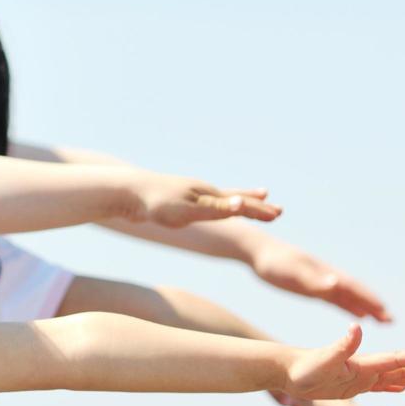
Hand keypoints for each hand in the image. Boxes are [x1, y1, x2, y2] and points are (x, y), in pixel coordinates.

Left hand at [130, 174, 280, 227]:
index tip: (280, 214)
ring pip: (218, 201)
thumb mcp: (189, 210)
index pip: (240, 205)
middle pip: (234, 200)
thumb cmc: (156, 203)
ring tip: (247, 200)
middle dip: (254, 205)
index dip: (259, 211)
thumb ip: (216, 210)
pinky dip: (212, 207)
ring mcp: (187, 195)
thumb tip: (242, 205)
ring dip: (236, 203)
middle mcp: (201, 192)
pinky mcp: (174, 202)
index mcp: (208, 194)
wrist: (125, 192)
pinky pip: (200, 206)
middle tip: (275, 207)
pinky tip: (208, 208)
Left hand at [250, 238, 390, 321]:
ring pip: (350, 297)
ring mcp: (322, 282)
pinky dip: (349, 306)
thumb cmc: (275, 263)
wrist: (259, 253)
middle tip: (392, 320)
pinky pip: (336, 299)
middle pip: (357, 293)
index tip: (386, 313)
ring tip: (383, 320)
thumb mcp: (293, 273)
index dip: (370, 301)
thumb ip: (314, 280)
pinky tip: (358, 314)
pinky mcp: (312, 287)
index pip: (354, 289)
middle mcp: (329, 278)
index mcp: (326, 274)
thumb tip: (336, 284)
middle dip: (374, 306)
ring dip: (366, 308)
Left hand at [283, 324, 404, 399]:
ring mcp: (359, 376)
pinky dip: (394, 387)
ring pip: (395, 378)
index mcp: (363, 362)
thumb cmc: (303, 366)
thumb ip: (342, 345)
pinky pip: (379, 387)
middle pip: (402, 369)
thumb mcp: (324, 358)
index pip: (396, 359)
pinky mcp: (350, 385)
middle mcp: (364, 367)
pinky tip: (403, 388)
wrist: (285, 370)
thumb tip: (356, 326)